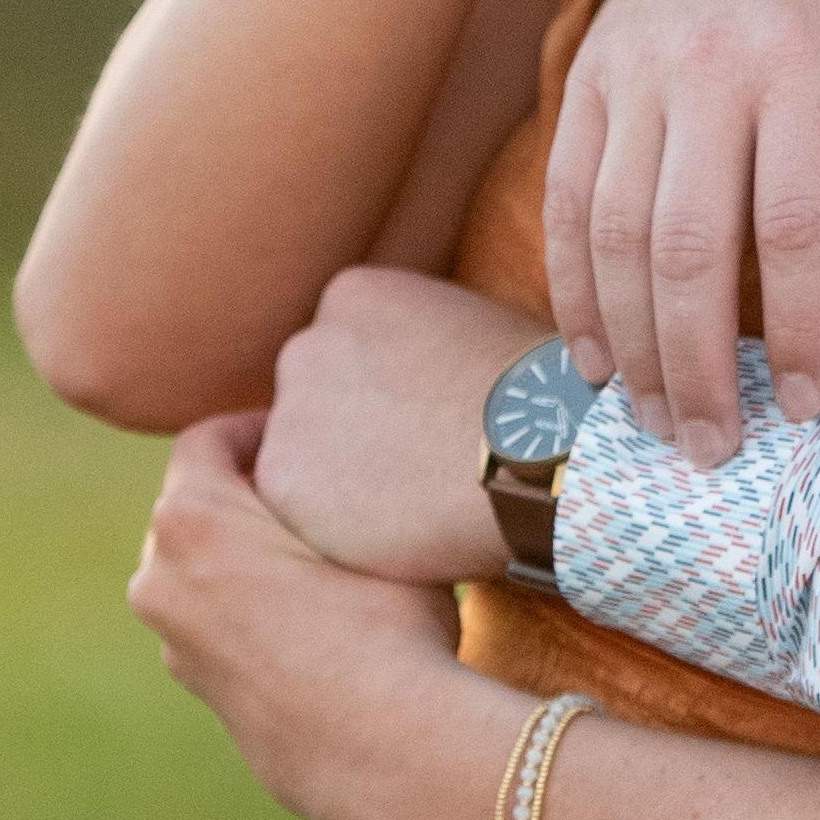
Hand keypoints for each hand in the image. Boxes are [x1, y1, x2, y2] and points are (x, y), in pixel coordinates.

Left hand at [126, 414, 493, 819]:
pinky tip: (318, 621)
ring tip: (319, 558)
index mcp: (191, 520)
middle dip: (248, 492)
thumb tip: (355, 461)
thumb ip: (338, 486)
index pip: (207, 439)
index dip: (259, 425)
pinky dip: (251, 608)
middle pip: (196, 505)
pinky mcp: (200, 690)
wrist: (384, 750)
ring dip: (246, 555)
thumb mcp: (371, 524)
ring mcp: (174, 642)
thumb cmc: (386, 623)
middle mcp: (160, 579)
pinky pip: (216, 622)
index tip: (307, 432)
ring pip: (201, 570)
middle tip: (318, 490)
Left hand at [261, 264, 538, 582]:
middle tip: (414, 461)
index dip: (384, 389)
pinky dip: (337, 525)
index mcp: (354, 295)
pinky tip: (397, 523)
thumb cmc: (535, 392)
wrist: (537, 451)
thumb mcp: (473, 327)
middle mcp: (306, 344)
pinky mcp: (282, 480)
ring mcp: (289, 412)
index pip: (344, 347)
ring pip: (303, 454)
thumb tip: (429, 370)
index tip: (421, 415)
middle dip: (353, 428)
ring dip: (342, 477)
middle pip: (314, 396)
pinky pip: (300, 508)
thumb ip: (425, 340)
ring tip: (413, 496)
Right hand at [550, 0, 819, 451]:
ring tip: (657, 420)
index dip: (802, 332)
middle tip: (715, 449)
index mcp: (808, 65)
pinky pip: (566, 198)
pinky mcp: (586, 76)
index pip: (799, 226)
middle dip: (699, 365)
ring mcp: (634, 71)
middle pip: (689, 244)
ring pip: (613, 233)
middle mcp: (710, 67)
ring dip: (630, 344)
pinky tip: (596, 356)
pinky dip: (572, 287)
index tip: (810, 408)